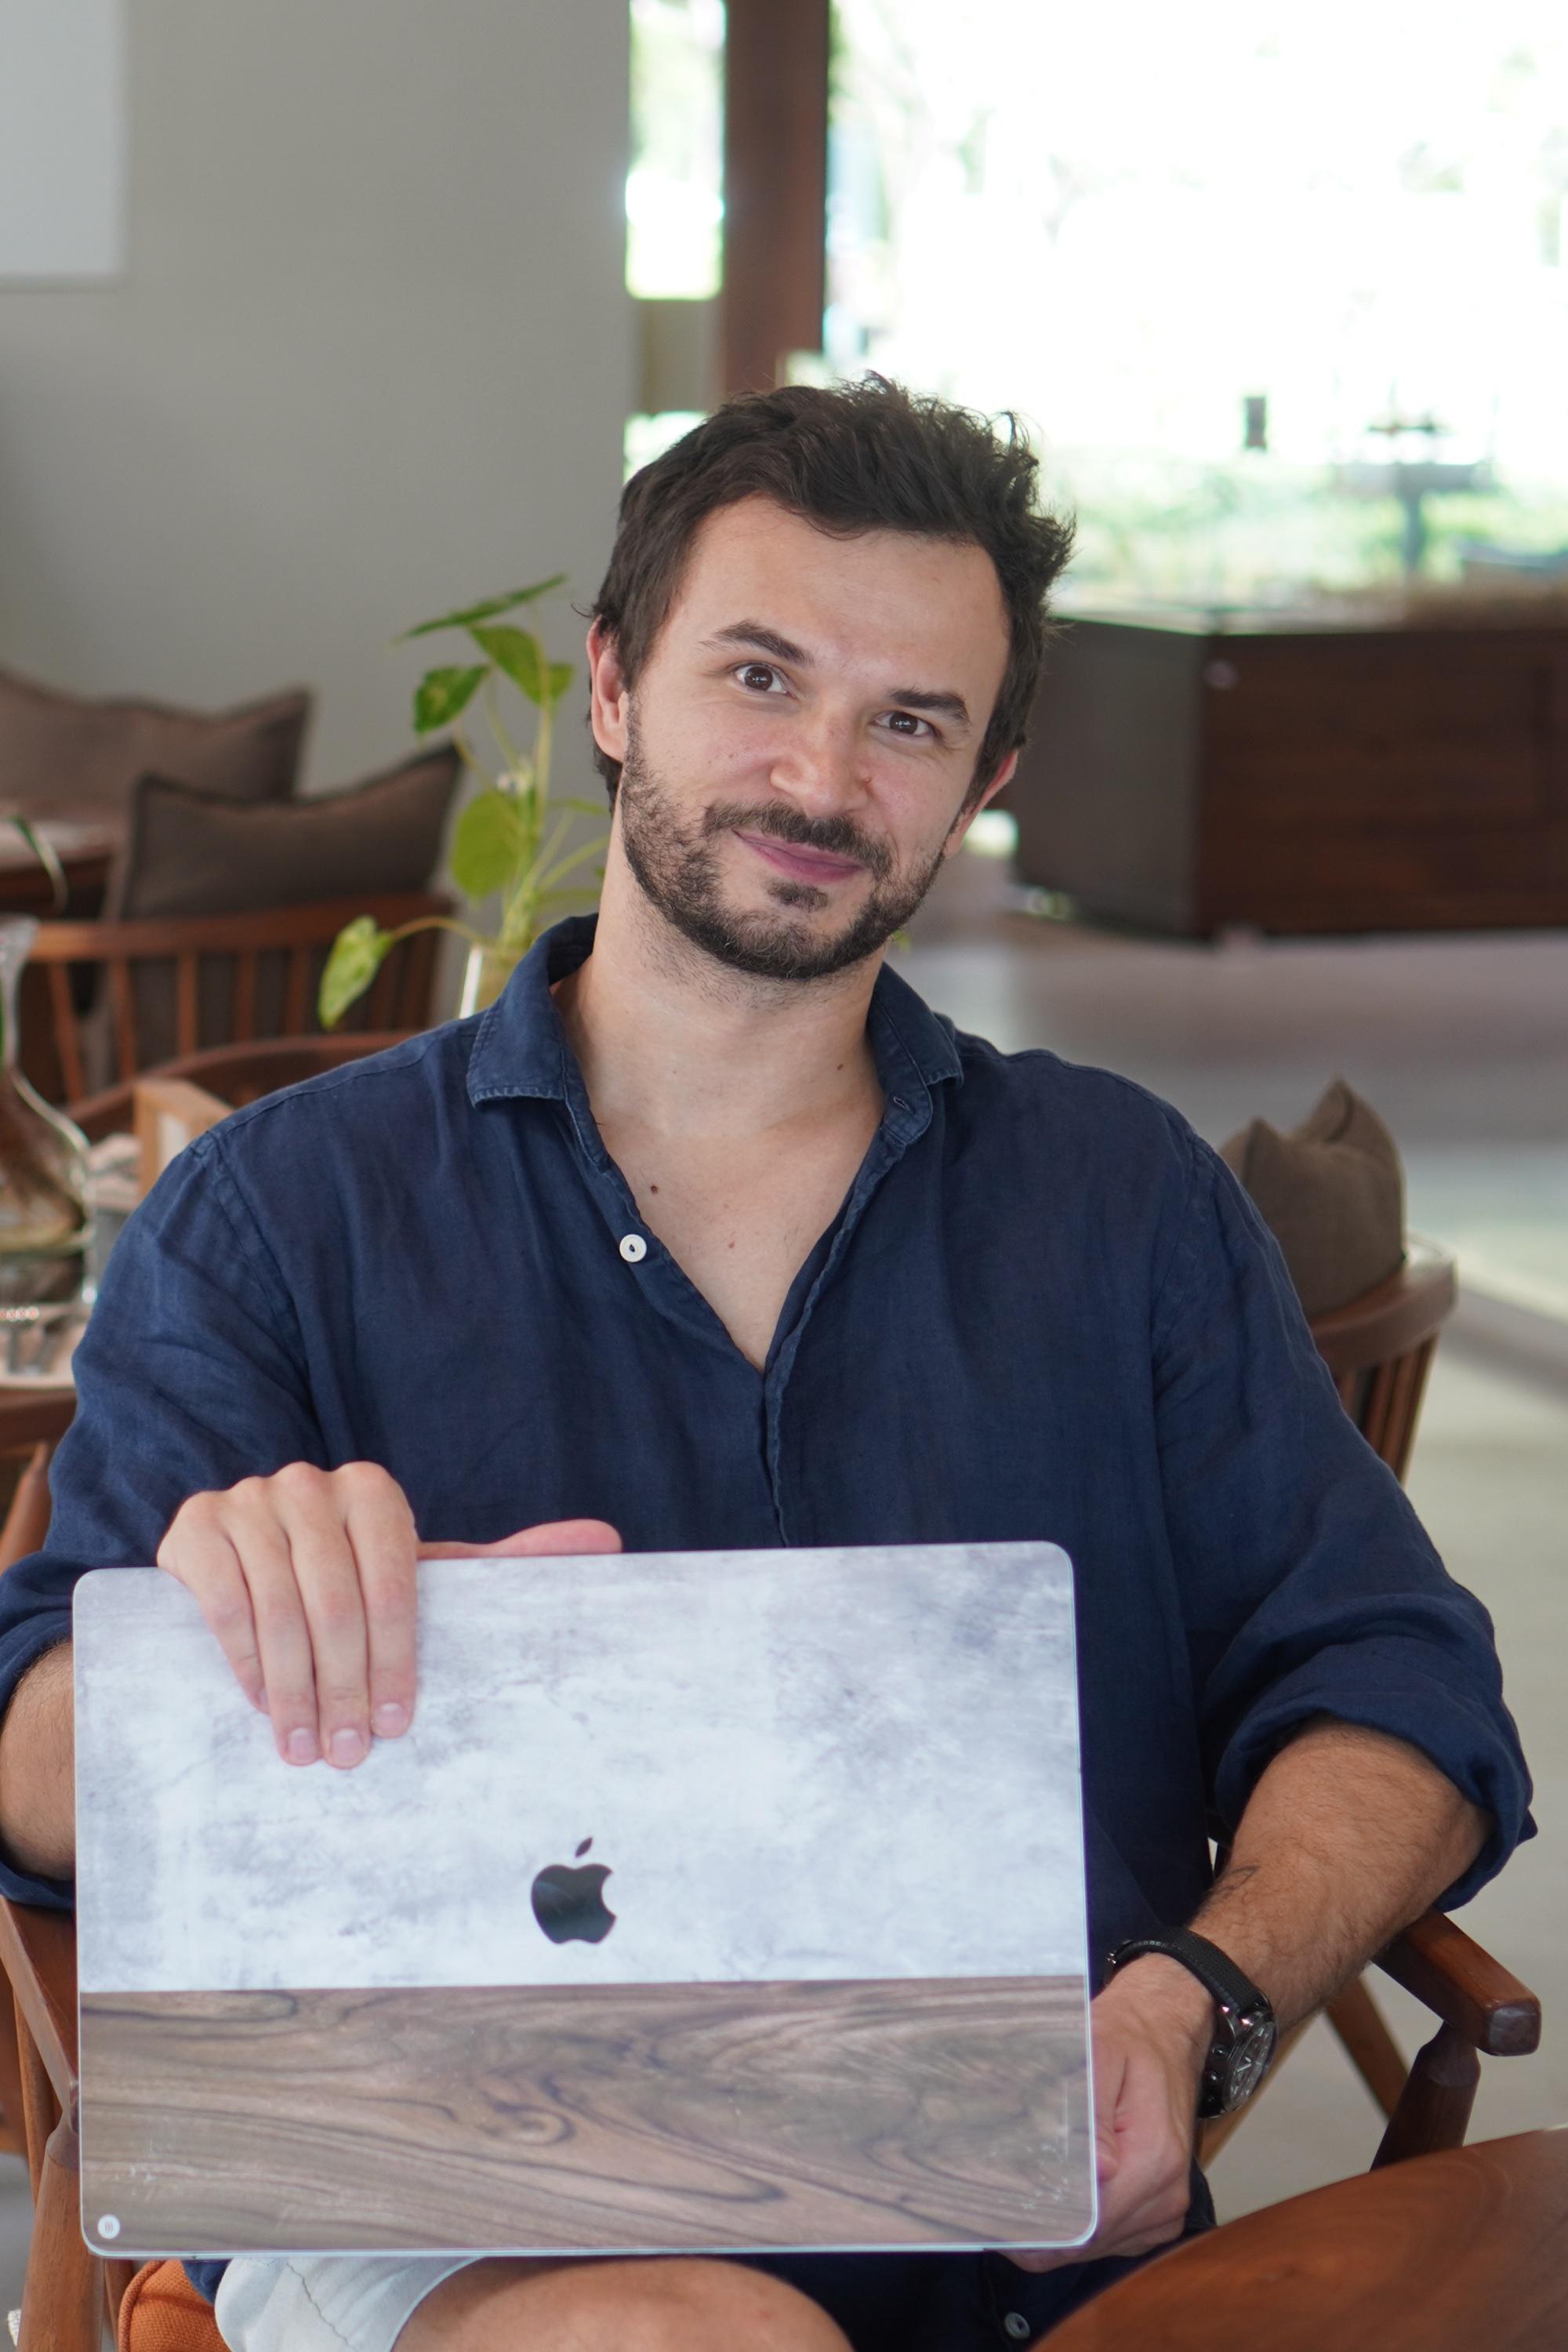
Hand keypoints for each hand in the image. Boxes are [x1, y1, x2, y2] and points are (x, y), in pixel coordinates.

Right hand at [157, 1460, 619, 1771]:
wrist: (240, 1566)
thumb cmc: (348, 1583)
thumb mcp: (419, 1575)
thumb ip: (503, 1563)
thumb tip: (610, 1541)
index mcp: (372, 1491)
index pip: (396, 1573)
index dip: (398, 1654)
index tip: (399, 1722)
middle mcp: (309, 1484)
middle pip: (335, 1596)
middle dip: (345, 1686)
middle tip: (349, 1755)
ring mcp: (246, 1500)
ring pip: (277, 1604)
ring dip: (293, 1689)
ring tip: (305, 1750)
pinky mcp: (193, 1529)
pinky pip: (222, 1601)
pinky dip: (243, 1660)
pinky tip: (261, 1707)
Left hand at [1005, 1954, 1209, 2272]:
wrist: (1163, 2031)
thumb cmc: (1125, 2038)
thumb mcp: (1101, 2052)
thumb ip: (1093, 2107)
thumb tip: (1098, 2170)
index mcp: (1154, 2157)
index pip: (1089, 2222)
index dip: (1039, 2221)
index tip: (997, 2206)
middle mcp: (1167, 2193)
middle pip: (1088, 2242)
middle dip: (1042, 2227)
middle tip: (994, 2198)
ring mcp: (1167, 2208)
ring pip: (1097, 2246)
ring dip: (1061, 2227)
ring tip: (1023, 2188)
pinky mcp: (1159, 2213)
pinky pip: (1112, 2239)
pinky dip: (1083, 2224)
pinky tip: (1061, 2191)